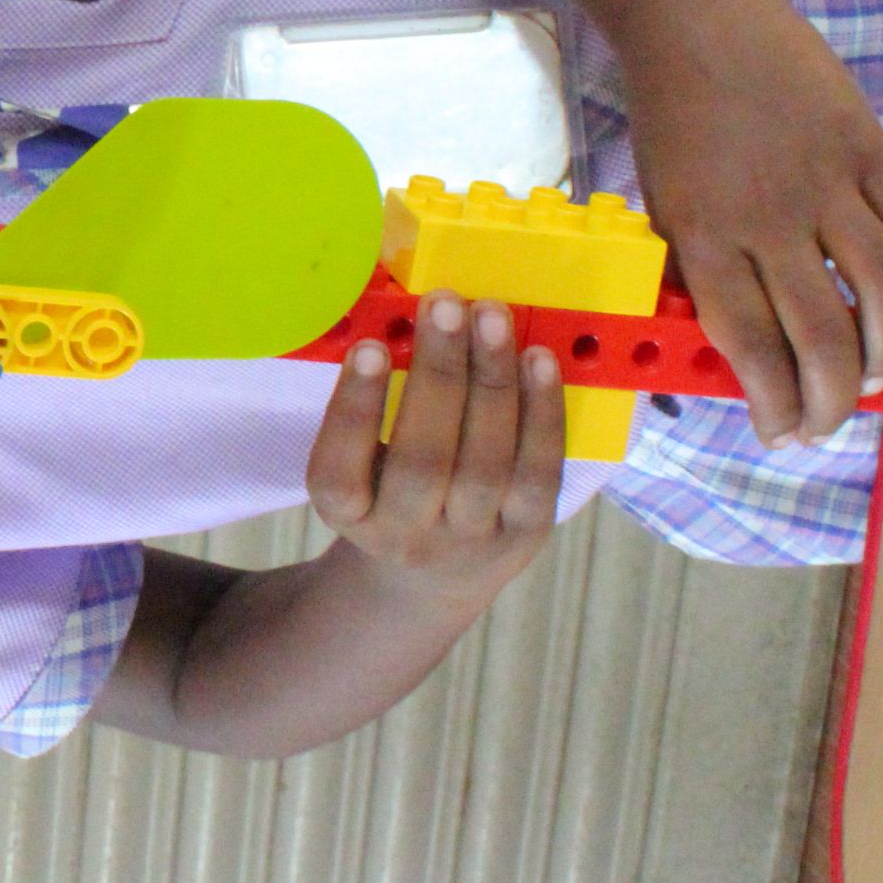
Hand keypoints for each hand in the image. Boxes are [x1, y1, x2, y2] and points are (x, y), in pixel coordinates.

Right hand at [305, 295, 566, 613]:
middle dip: (438, 375)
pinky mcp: (526, 534)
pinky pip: (538, 473)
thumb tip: (408, 321)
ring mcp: (470, 539)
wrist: (434, 577)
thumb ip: (369, 409)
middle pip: (423, 463)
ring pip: (485, 465)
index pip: (339, 473)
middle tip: (445, 305)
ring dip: (492, 382)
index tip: (369, 347)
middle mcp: (405, 536)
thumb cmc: (389, 491)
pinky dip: (542, 413)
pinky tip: (538, 359)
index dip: (354, 411)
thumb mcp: (360, 466)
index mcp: (347, 515)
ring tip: (491, 316)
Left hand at [615, 0, 882, 447]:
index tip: (780, 434)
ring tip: (875, 373)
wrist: (693, 17)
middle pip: (822, 336)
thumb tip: (736, 353)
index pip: (752, 347)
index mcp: (704, 237)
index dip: (773, 404)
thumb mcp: (660, 207)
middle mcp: (769, 217)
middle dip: (832, 401)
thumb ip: (698, 276)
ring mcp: (827, 179)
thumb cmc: (671, 119)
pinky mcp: (868, 143)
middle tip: (829, 422)